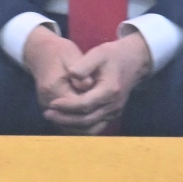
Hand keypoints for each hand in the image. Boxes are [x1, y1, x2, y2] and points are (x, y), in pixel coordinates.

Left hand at [36, 27, 153, 134]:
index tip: (51, 103)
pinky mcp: (112, 115)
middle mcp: (113, 105)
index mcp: (110, 90)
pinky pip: (95, 127)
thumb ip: (84, 64)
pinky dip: (80, 128)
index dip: (67, 106)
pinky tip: (66, 121)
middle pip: (86, 120)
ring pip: (91, 128)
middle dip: (64, 119)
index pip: (85, 104)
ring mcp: (115, 113)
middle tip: (47, 114)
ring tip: (54, 118)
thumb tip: (70, 74)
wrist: (134, 61)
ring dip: (71, 126)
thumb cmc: (113, 55)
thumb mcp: (98, 53)